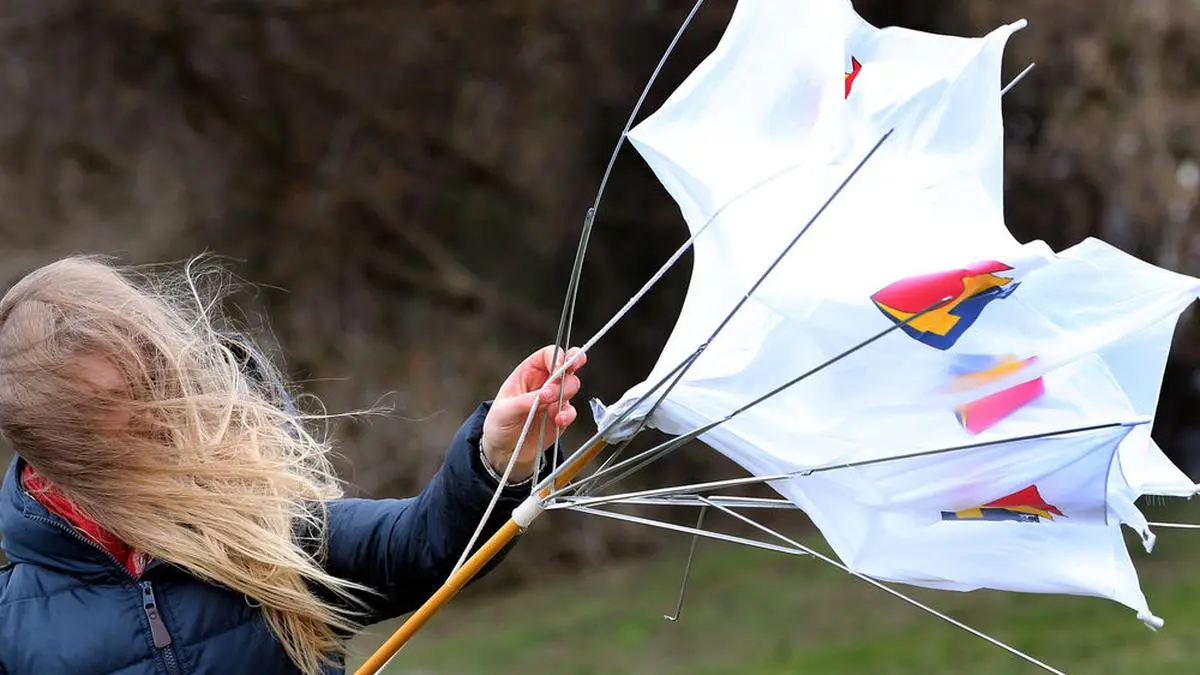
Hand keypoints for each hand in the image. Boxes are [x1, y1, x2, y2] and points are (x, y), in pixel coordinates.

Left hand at [481, 345, 585, 482]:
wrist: (505, 451)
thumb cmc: (499, 424)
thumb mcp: (505, 410)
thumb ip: (526, 401)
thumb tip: (546, 394)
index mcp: (528, 372)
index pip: (549, 354)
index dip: (558, 357)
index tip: (560, 368)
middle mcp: (544, 382)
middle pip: (567, 366)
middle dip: (568, 372)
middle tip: (561, 382)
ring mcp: (554, 399)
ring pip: (572, 386)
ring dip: (565, 393)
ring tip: (551, 406)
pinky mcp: (560, 417)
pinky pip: (571, 411)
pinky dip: (568, 415)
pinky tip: (558, 420)